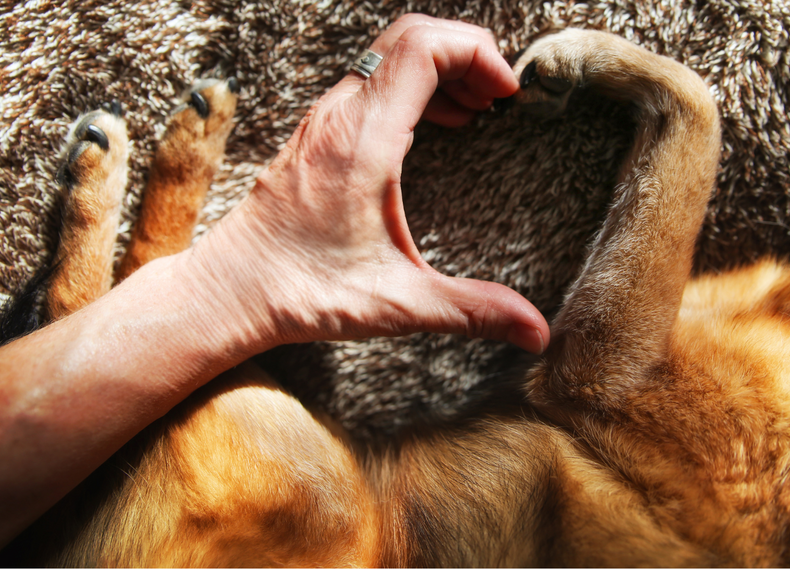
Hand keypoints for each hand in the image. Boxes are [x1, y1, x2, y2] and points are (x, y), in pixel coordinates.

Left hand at [182, 15, 549, 353]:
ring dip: (440, 68)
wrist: (228, 291)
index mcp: (361, 141)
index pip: (422, 48)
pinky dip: (414, 85)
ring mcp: (323, 119)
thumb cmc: (302, 293)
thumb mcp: (398, 303)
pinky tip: (437, 125)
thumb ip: (472, 311)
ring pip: (388, 55)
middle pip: (409, 37)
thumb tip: (537, 333)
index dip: (476, 53)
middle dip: (466, 52)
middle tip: (501, 96)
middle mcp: (338, 116)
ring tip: (479, 109)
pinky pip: (372, 79)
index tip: (508, 92)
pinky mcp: (317, 132)